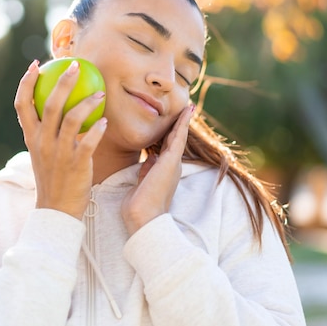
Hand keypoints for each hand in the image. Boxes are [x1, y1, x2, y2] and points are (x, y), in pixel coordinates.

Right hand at [14, 60, 107, 219]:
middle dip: (62, 81)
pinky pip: (89, 141)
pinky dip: (97, 129)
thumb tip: (59, 107)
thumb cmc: (53, 178)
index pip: (22, 104)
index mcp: (31, 137)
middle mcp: (42, 142)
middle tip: (75, 66)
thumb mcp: (42, 153)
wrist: (56, 211)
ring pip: (72, 118)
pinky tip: (105, 120)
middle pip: (50, 104)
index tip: (35, 65)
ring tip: (101, 92)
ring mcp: (58, 153)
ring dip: (87, 102)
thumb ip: (47, 131)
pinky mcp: (76, 165)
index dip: (27, 82)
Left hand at [121, 104, 194, 234]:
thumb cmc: (138, 206)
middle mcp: (171, 166)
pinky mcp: (170, 162)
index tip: (173, 121)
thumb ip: (146, 170)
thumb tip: (149, 158)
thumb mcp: (141, 183)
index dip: (170, 133)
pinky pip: (178, 138)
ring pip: (179, 137)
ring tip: (188, 107)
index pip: (167, 147)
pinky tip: (186, 112)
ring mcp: (172, 163)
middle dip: (179, 125)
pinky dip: (183, 124)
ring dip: (183, 121)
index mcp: (164, 170)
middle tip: (185, 109)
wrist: (143, 218)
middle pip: (175, 140)